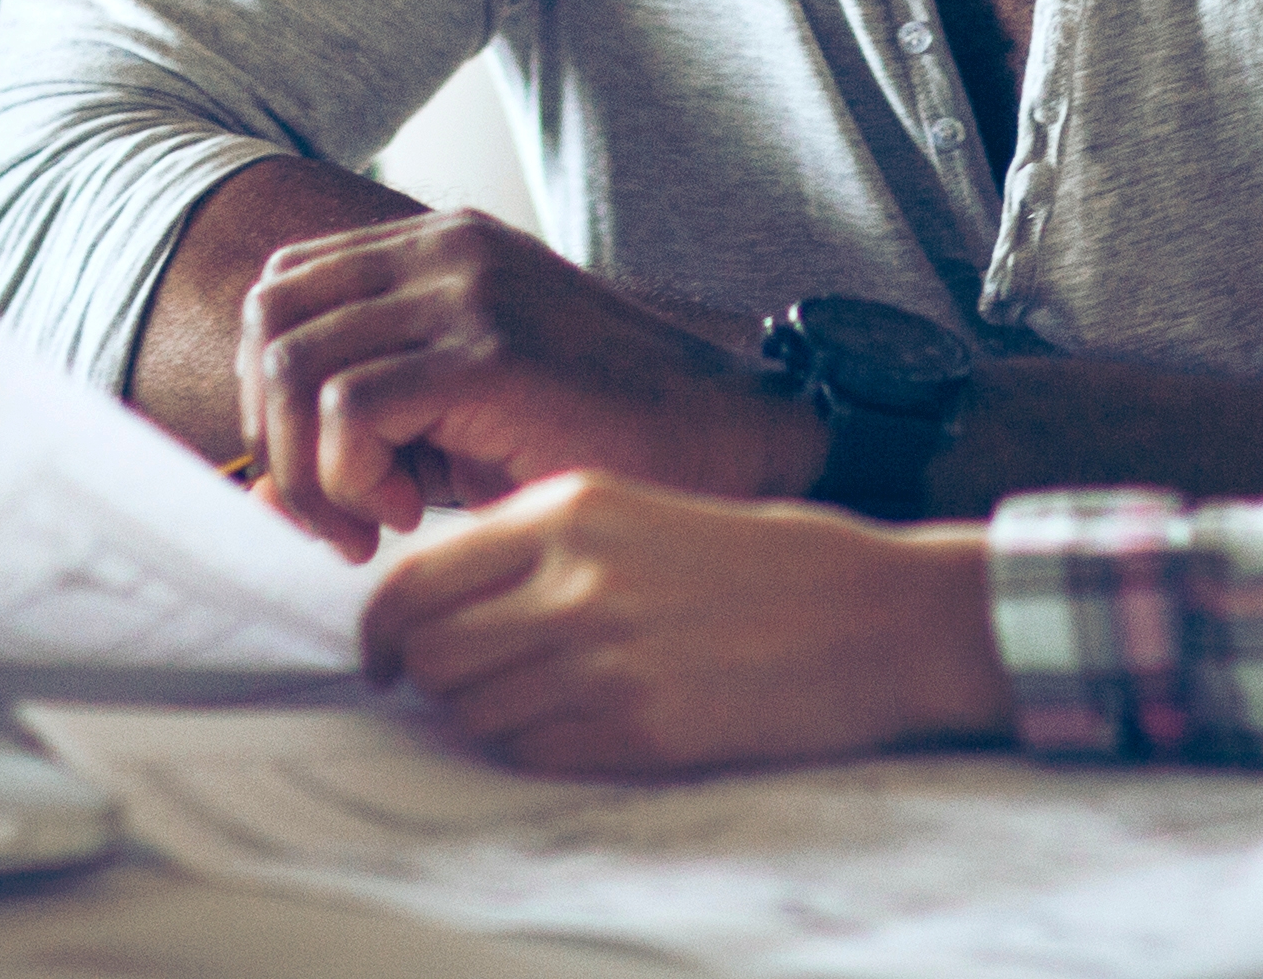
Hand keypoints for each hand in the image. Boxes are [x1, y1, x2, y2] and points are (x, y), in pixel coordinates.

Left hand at [233, 211, 821, 559]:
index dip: (271, 390)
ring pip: (297, 362)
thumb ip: (366, 435)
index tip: (315, 475)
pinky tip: (410, 512)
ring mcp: (468, 291)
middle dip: (274, 429)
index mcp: (441, 248)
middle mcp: (447, 249)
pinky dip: (351, 477)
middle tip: (335, 510)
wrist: (727, 438)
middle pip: (272, 317)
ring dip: (309, 466)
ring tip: (376, 519)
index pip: (286, 291)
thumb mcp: (463, 420)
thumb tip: (257, 493)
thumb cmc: (602, 440)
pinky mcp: (488, 351)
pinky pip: (350, 406)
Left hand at [364, 475, 1012, 773]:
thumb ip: (544, 542)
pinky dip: (533, 749)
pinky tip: (580, 726)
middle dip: (425, 677)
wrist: (881, 617)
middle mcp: (574, 579)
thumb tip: (447, 600)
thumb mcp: (643, 510)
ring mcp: (603, 659)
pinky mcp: (637, 730)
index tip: (381, 652)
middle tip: (452, 684)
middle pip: (430, 652)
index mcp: (571, 508)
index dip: (384, 628)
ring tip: (532, 702)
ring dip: (480, 716)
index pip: (420, 579)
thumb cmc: (769, 562)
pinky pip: (531, 753)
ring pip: (471, 711)